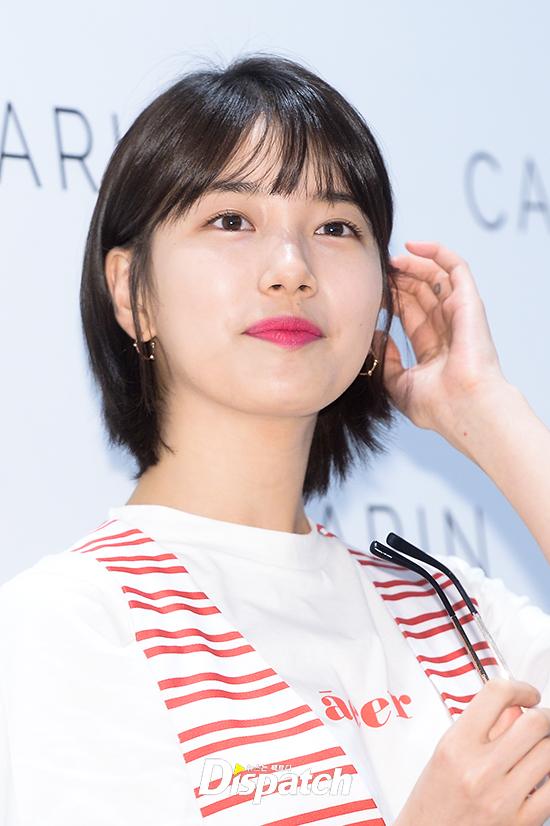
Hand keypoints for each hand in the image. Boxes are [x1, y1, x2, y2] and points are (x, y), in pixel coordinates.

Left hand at [377, 241, 506, 432]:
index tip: (369, 292)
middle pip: (420, 293)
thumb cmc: (436, 405)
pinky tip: (412, 246)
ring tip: (388, 260)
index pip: (410, 313)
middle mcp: (448, 329)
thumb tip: (373, 337)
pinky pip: (455, 267)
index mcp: (434, 348)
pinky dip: (436, 252)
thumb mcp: (397, 383)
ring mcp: (459, 314)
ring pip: (434, 277)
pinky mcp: (468, 302)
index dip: (391, 299)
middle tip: (375, 271)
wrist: (462, 406)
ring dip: (411, 264)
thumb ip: (384, 360)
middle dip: (397, 279)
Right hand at [394, 678, 549, 825]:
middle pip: (534, 723)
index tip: (526, 693)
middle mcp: (480, 770)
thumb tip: (513, 707)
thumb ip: (481, 727)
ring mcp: (504, 798)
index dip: (519, 687)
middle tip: (540, 718)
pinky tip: (539, 774)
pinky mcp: (522, 822)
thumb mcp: (446, 754)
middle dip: (543, 715)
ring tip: (538, 747)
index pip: (496, 695)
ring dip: (548, 744)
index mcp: (456, 746)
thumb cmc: (433, 802)